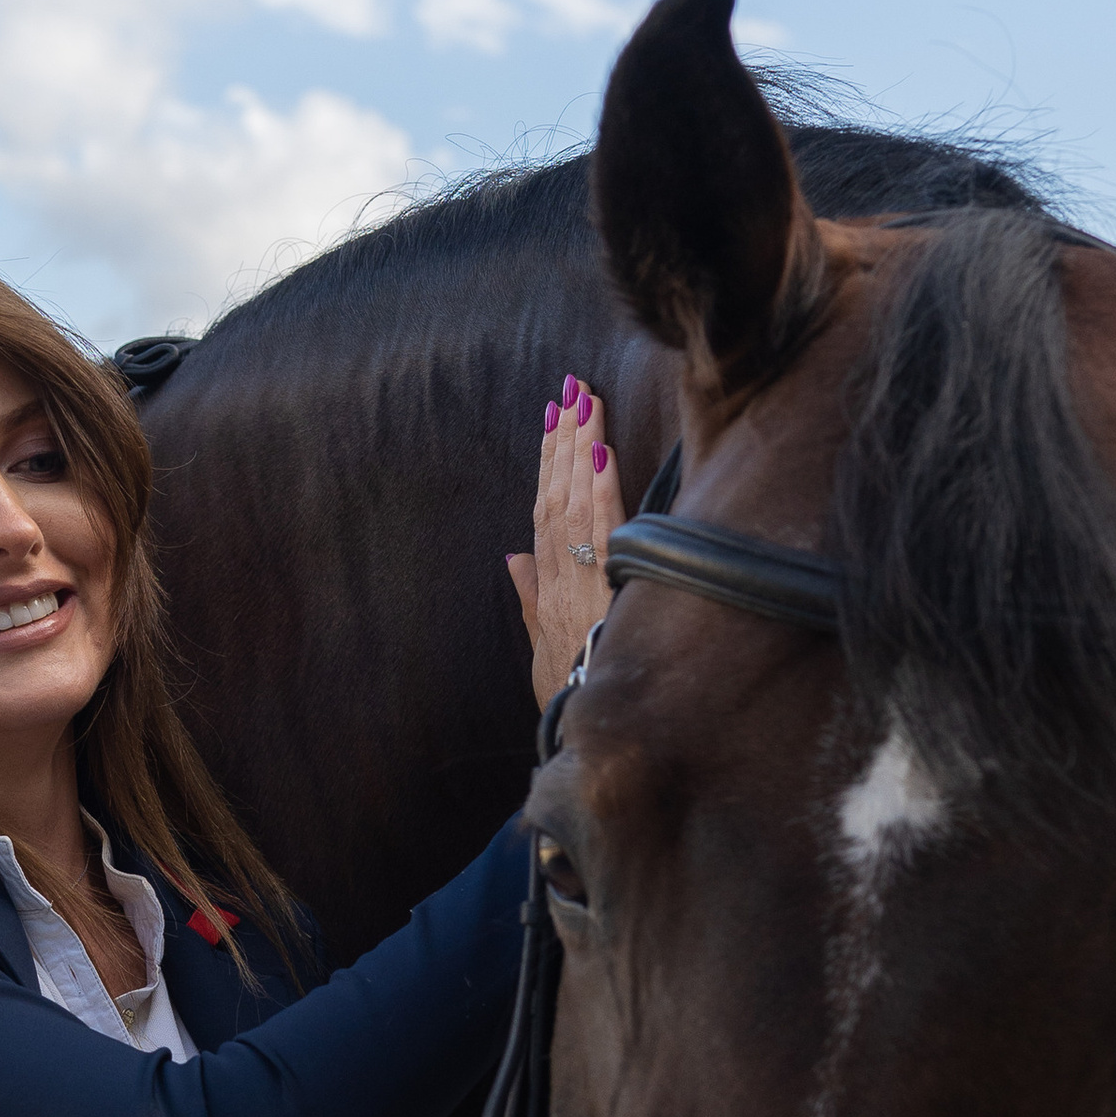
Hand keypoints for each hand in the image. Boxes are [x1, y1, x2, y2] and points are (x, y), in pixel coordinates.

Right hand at [506, 377, 626, 712]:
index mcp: (544, 584)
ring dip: (579, 446)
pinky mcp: (603, 589)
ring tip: (584, 399)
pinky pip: (602, 529)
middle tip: (570, 387)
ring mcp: (577, 579)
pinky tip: (602, 449)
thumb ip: (528, 596)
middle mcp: (556, 574)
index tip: (553, 416)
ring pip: (574, 500)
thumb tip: (512, 557)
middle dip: (563, 438)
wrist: (578, 729)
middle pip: (556, 493)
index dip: (547, 461)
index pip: (544, 508)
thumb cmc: (566, 689)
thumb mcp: (542, 645)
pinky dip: (601, 487)